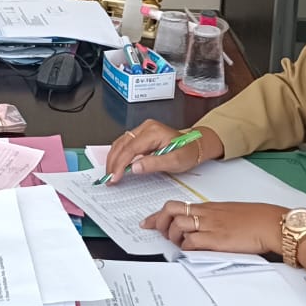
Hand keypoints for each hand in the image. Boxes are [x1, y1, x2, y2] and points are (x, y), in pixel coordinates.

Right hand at [102, 121, 225, 183]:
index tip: (115, 177)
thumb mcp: (175, 161)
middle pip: (122, 144)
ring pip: (120, 143)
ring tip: (111, 174)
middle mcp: (145, 127)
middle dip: (113, 162)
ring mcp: (142, 129)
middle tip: (109, 178)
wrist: (195, 146)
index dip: (120, 164)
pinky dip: (118, 155)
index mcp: (153, 131)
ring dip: (113, 159)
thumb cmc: (188, 152)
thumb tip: (134, 167)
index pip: (130, 148)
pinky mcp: (140, 135)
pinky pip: (124, 144)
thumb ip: (154, 164)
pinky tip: (117, 166)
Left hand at [140, 201, 284, 254]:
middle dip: (158, 222)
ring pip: (177, 226)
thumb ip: (213, 217)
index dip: (157, 215)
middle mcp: (206, 214)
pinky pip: (191, 242)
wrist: (271, 223)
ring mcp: (210, 226)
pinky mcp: (216, 239)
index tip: (147, 222)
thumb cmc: (256, 219)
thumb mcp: (229, 213)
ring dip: (173, 237)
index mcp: (208, 207)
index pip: (176, 206)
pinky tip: (192, 251)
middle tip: (158, 233)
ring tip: (180, 244)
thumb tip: (201, 227)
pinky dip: (186, 248)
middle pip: (170, 211)